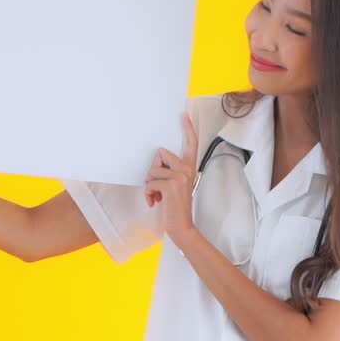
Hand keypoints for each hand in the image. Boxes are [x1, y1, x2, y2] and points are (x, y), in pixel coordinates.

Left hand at [144, 110, 199, 246]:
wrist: (181, 226)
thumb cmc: (175, 207)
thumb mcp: (176, 186)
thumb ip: (171, 172)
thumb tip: (155, 166)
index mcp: (189, 167)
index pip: (191, 143)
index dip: (188, 128)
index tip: (184, 114)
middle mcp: (187, 169)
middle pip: (160, 153)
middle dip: (152, 170)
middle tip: (157, 185)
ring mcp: (180, 176)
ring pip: (152, 170)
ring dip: (149, 185)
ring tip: (157, 196)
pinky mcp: (171, 185)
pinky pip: (149, 182)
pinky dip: (148, 194)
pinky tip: (155, 201)